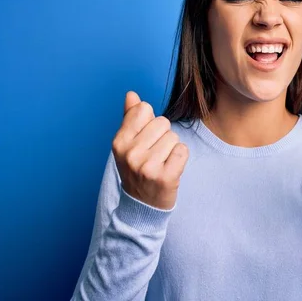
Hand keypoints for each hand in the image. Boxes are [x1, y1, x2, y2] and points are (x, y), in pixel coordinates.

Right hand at [111, 91, 188, 209]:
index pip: (144, 110)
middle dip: (163, 135)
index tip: (145, 139)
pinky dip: (180, 158)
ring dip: (172, 148)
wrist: (141, 206)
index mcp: (119, 142)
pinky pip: (183, 150)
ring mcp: (147, 166)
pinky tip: (170, 169)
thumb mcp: (127, 145)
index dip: (150, 122)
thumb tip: (131, 94)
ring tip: (161, 163)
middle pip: (162, 122)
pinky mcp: (165, 177)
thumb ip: (130, 118)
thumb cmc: (137, 170)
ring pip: (174, 136)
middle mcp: (131, 153)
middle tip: (155, 154)